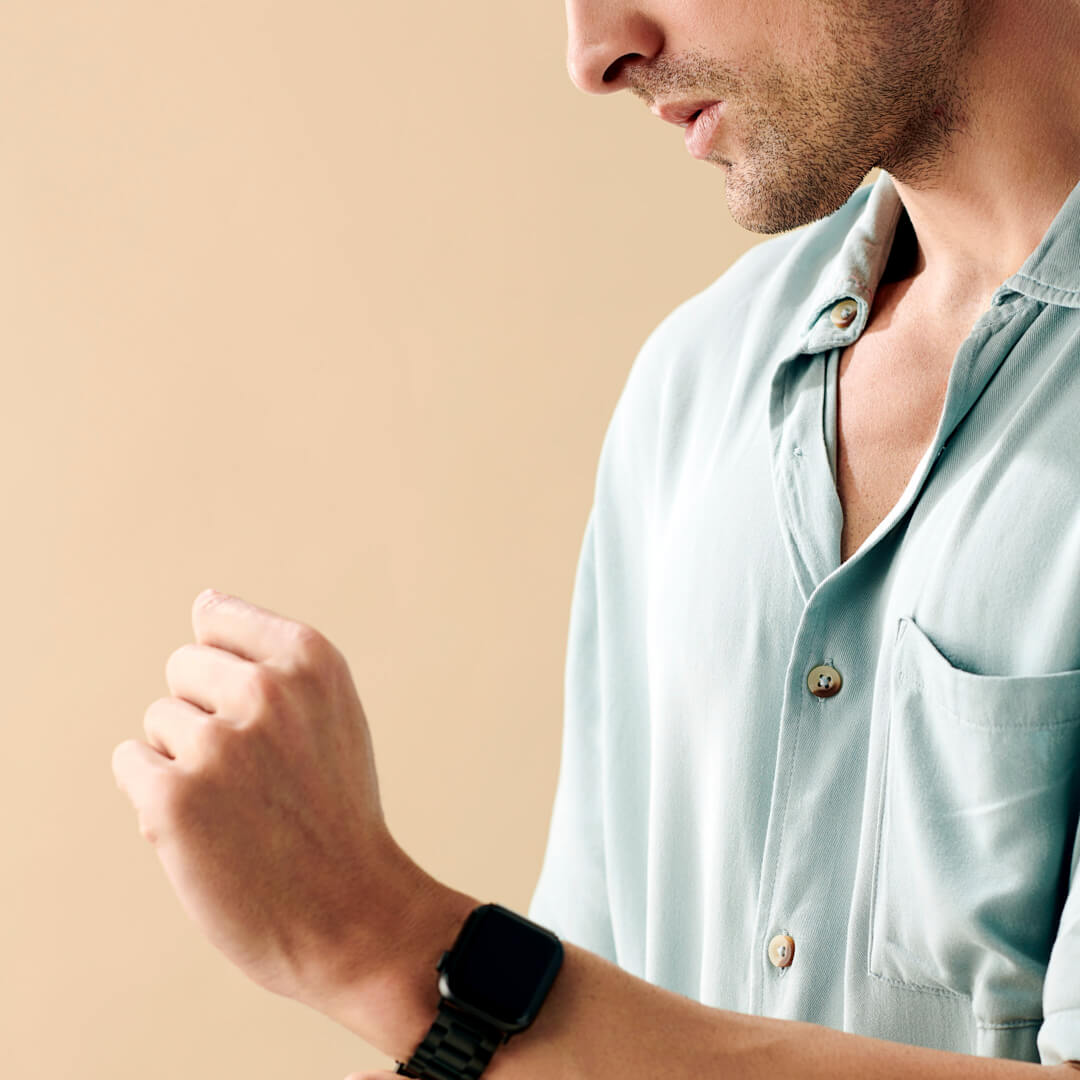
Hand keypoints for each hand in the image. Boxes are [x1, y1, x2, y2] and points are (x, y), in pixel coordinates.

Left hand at [111, 588, 416, 1010]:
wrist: (352, 913)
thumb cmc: (337, 812)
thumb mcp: (333, 711)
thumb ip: (275, 655)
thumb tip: (204, 602)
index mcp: (311, 659)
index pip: (217, 618)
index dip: (229, 671)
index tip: (262, 717)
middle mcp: (266, 689)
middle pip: (182, 667)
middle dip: (205, 714)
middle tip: (257, 774)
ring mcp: (218, 743)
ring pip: (158, 722)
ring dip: (184, 760)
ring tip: (239, 806)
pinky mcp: (173, 798)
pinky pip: (130, 764)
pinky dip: (155, 798)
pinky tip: (207, 830)